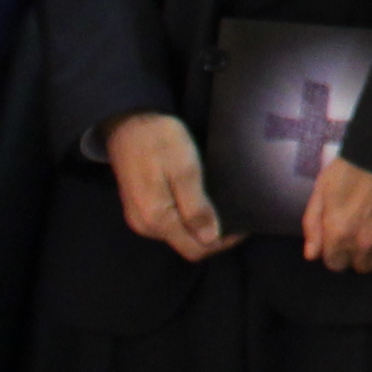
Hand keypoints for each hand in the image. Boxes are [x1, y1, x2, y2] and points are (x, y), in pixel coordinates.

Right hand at [105, 114, 226, 258]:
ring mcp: (140, 218)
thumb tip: (210, 239)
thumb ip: (196, 208)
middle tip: (236, 214)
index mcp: (157, 219)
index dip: (222, 243)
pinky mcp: (140, 208)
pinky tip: (202, 203)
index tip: (242, 225)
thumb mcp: (185, 170)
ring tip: (223, 208)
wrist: (128, 122)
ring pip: (178, 235)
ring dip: (200, 228)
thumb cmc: (159, 141)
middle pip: (186, 245)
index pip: (195, 249)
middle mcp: (145, 226)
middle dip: (213, 237)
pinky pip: (169, 223)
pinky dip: (187, 219)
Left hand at [299, 154, 371, 274]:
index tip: (348, 234)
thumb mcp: (324, 187)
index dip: (340, 249)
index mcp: (340, 234)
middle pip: (362, 266)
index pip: (336, 264)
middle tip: (370, 228)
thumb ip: (314, 223)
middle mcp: (366, 246)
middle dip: (362, 251)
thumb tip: (312, 255)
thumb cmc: (357, 164)